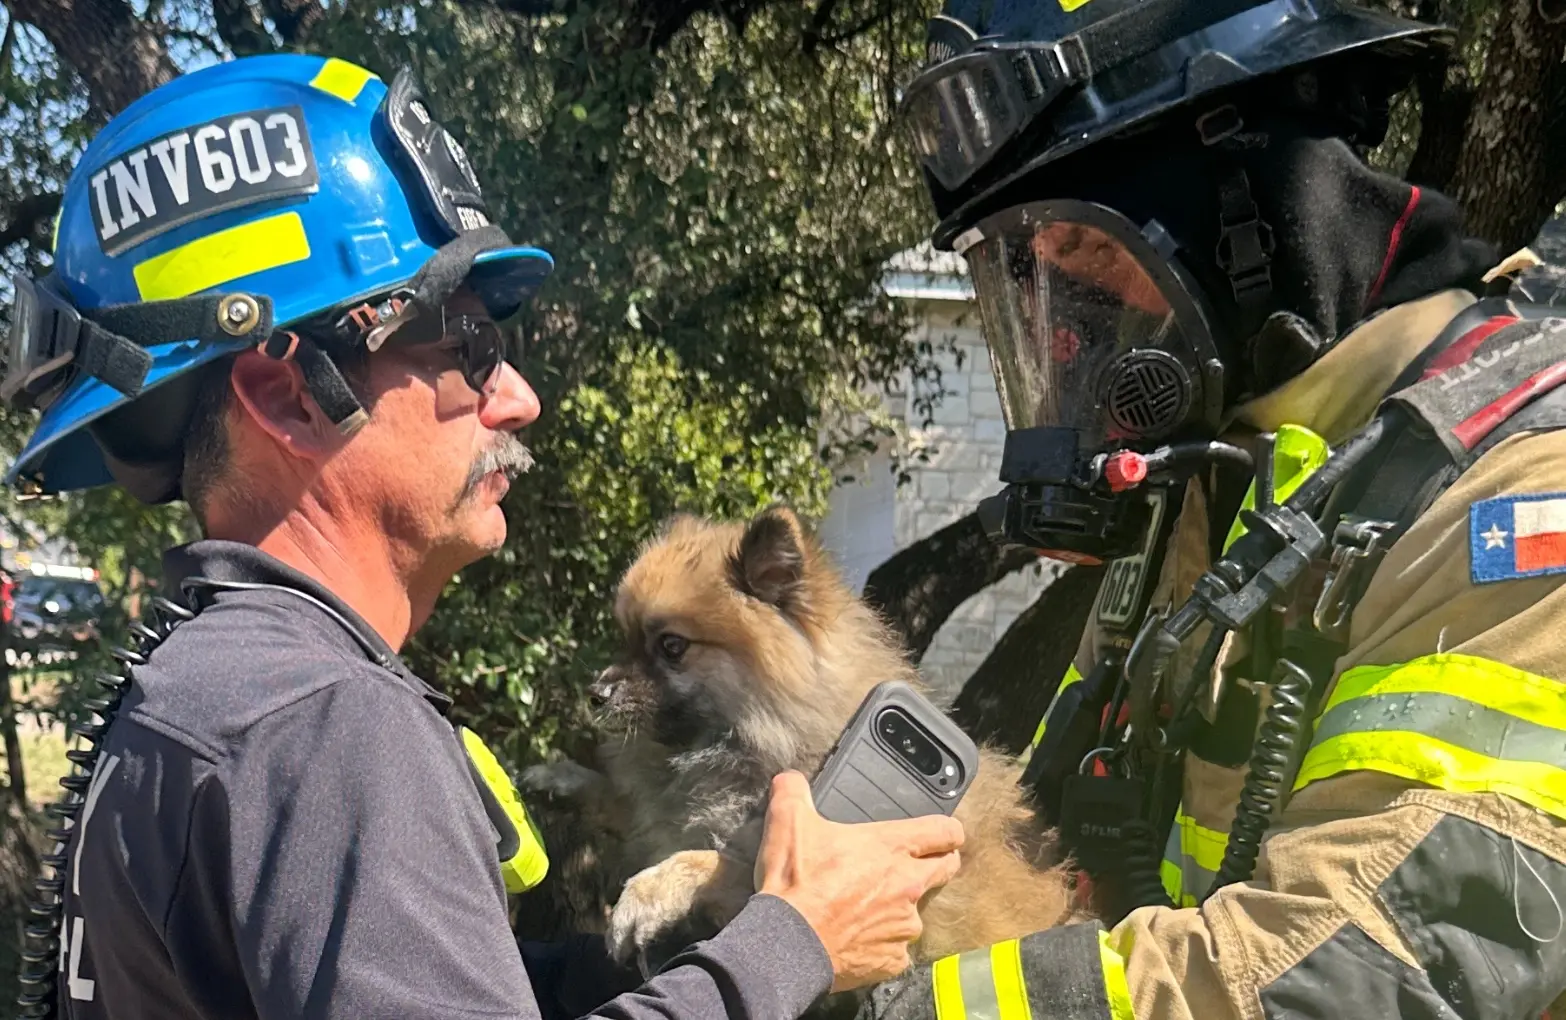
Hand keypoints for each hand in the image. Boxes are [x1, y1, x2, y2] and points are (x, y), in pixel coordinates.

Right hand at [755, 771, 963, 992]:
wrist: (788, 944)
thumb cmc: (795, 883)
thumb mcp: (788, 821)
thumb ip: (794, 791)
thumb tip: (790, 779)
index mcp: (891, 847)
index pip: (945, 831)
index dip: (947, 830)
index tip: (943, 834)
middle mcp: (907, 884)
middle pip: (946, 868)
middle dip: (939, 863)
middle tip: (917, 865)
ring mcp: (904, 924)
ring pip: (916, 913)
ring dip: (900, 908)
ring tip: (867, 909)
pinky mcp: (894, 959)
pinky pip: (896, 950)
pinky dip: (882, 944)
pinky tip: (857, 940)